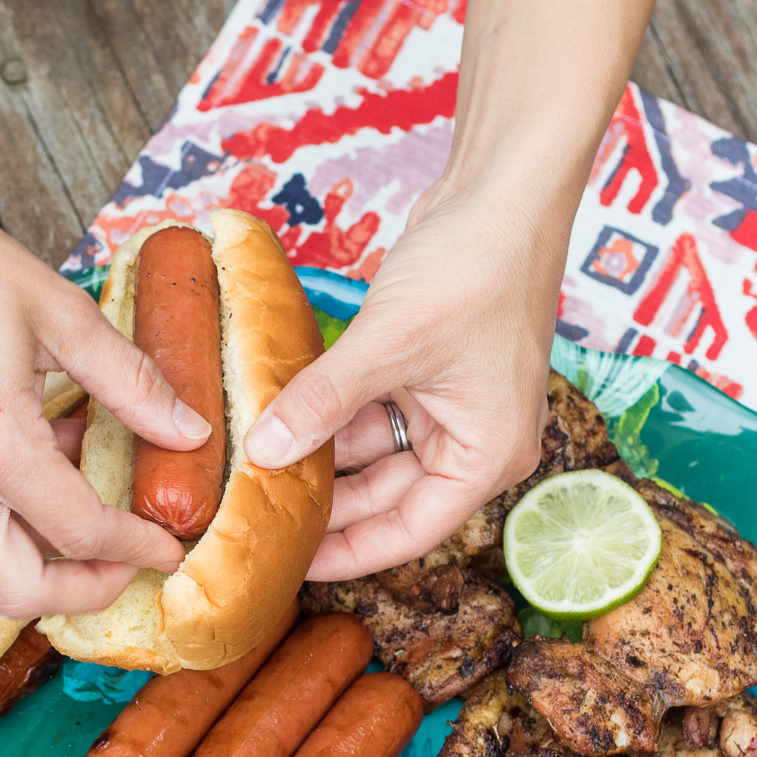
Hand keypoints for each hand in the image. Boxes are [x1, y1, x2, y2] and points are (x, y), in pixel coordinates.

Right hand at [0, 134, 210, 617]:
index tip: (169, 548)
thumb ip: (131, 381)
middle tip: (130, 565)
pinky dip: (8, 506)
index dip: (135, 549)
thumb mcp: (58, 313)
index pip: (78, 533)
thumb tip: (188, 430)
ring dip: (46, 541)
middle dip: (82, 591)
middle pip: (17, 589)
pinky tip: (40, 448)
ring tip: (92, 480)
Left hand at [245, 180, 567, 579]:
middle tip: (255, 517)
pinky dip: (327, 412)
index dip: (346, 553)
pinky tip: (275, 416)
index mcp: (486, 456)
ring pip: (371, 452)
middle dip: (324, 503)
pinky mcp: (424, 370)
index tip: (288, 568)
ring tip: (253, 469)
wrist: (503, 188)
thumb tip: (263, 453)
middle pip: (386, 496)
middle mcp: (472, 440)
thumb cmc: (476, 267)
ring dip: (318, 454)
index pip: (408, 531)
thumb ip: (321, 403)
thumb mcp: (387, 344)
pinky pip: (368, 409)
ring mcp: (448, 404)